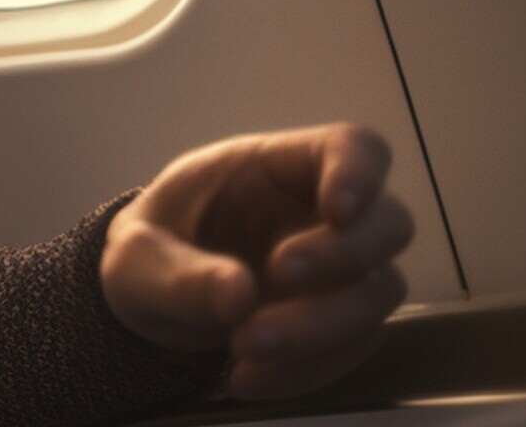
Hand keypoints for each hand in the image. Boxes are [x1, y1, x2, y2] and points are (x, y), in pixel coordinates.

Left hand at [101, 124, 413, 398]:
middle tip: (278, 274)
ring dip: (321, 328)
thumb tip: (239, 296)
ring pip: (380, 292)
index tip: (340, 210)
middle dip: (342, 256)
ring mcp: (339, 271)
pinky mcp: (339, 322)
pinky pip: (355, 347)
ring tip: (243, 347)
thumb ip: (180, 274)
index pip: (351, 147)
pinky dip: (309, 369)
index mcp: (272, 168)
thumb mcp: (137, 260)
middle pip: (388, 223)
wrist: (150, 304)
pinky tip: (250, 378)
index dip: (360, 172)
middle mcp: (319, 214)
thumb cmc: (149, 255)